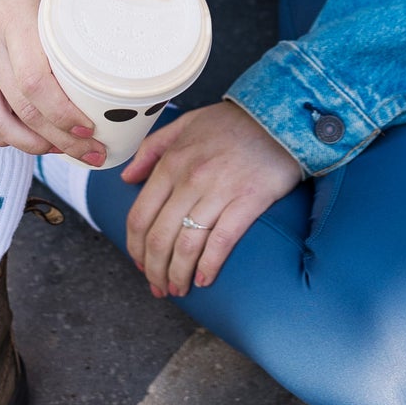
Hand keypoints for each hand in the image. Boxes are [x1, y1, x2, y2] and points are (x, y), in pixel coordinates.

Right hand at [0, 0, 104, 162]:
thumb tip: (125, 20)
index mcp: (14, 19)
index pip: (37, 83)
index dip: (65, 114)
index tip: (91, 129)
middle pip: (22, 111)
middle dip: (61, 140)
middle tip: (92, 153)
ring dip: (30, 146)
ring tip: (61, 152)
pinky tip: (25, 141)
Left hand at [122, 99, 301, 297]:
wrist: (278, 115)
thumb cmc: (231, 121)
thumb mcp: (184, 124)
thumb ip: (151, 149)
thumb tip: (126, 179)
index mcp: (171, 163)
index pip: (140, 216)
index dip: (135, 248)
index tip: (139, 263)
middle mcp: (189, 179)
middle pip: (159, 238)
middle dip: (154, 270)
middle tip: (158, 287)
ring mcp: (218, 191)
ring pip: (187, 245)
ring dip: (178, 275)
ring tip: (178, 289)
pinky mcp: (247, 201)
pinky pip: (221, 242)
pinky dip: (209, 265)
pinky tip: (204, 279)